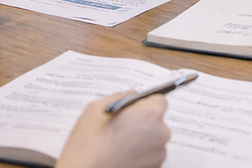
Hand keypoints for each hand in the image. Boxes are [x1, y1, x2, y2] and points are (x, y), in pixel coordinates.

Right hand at [54, 92, 170, 167]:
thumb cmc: (90, 144)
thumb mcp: (97, 109)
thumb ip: (120, 97)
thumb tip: (131, 95)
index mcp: (150, 113)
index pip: (159, 99)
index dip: (145, 103)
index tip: (135, 108)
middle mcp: (161, 133)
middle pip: (157, 121)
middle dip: (143, 121)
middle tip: (122, 127)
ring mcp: (159, 154)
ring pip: (153, 139)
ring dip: (141, 139)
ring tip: (119, 144)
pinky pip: (150, 155)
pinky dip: (139, 155)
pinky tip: (122, 156)